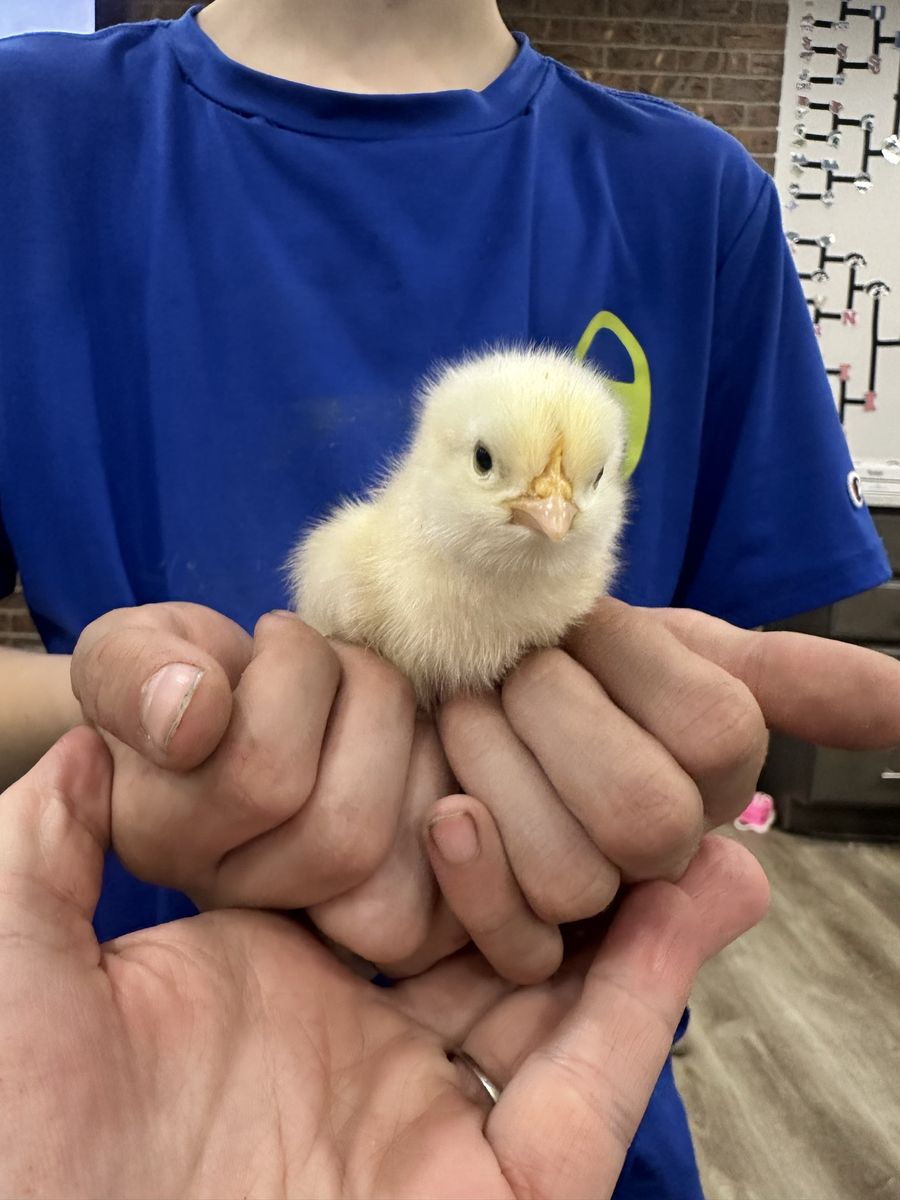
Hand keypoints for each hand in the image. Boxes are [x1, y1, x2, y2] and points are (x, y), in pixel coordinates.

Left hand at [0, 729, 768, 1199]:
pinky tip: (706, 894)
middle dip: (566, 856)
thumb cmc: (17, 1147)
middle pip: (496, 935)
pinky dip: (655, 990)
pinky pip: (595, 1082)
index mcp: (276, 989)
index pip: (391, 876)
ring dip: (638, 912)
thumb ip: (47, 850)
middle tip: (627, 762)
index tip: (501, 725)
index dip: (451, 804)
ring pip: (565, 1002)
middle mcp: (366, 1050)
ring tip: (697, 817)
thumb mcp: (24, 969)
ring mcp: (436, 1125)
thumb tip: (85, 745)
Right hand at [71, 603, 426, 934]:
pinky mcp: (391, 921)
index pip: (261, 775)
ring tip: (382, 693)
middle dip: (366, 700)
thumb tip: (191, 712)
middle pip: (343, 832)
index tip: (275, 632)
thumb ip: (135, 672)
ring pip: (400, 855)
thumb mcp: (133, 648)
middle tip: (341, 654)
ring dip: (413, 739)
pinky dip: (456, 787)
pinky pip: (448, 887)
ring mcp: (314, 919)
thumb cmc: (188, 673)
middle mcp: (231, 899)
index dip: (293, 677)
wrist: (247, 707)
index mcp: (160, 837)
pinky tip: (425, 738)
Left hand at [435, 598, 899, 973]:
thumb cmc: (554, 660)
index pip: (716, 733)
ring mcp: (594, 910)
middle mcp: (664, 854)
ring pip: (576, 876)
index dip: (631, 664)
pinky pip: (518, 941)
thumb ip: (789, 677)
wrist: (440, 686)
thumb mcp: (668, 648)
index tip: (574, 621)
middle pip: (646, 812)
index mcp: (706, 774)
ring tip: (466, 714)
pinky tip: (450, 808)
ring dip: (498, 763)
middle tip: (510, 671)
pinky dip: (472, 862)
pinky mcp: (518, 954)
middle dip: (556, 713)